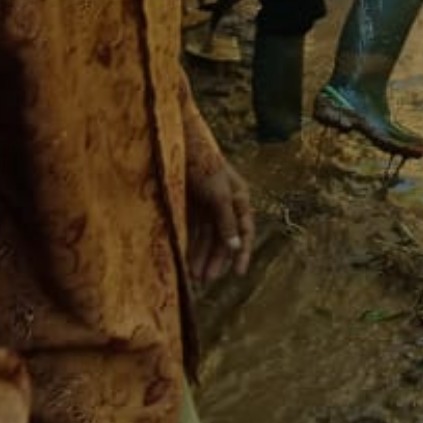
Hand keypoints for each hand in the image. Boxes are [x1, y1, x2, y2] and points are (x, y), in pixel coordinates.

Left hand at [188, 162, 254, 282]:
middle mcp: (225, 203)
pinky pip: (193, 230)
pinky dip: (191, 244)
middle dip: (216, 259)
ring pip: (207, 236)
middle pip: (223, 237)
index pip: (245, 231)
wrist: (177, 143)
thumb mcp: (218, 194)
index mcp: (239, 198)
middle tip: (206, 279)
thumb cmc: (204, 164)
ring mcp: (207, 204)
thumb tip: (236, 247)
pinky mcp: (190, 204)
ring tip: (194, 276)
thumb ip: (226, 221)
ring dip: (202, 255)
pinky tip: (185, 259)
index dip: (243, 252)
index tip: (239, 273)